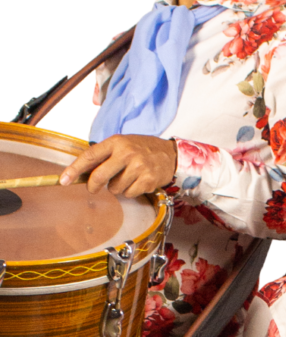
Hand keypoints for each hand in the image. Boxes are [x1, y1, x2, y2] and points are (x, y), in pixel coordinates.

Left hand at [59, 134, 176, 197]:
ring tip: (127, 178)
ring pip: (114, 188)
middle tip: (94, 188)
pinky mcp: (148, 180)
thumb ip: (104, 155)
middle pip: (99, 176)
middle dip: (93, 185)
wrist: (171, 154)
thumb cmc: (143, 149)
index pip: (90, 156)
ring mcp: (139, 167)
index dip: (74, 169)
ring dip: (117, 187)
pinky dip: (130, 192)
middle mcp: (127, 153)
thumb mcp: (123, 144)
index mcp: (116, 142)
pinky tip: (138, 182)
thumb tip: (82, 173)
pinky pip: (129, 194)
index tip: (64, 180)